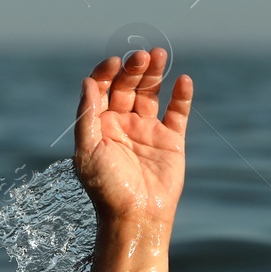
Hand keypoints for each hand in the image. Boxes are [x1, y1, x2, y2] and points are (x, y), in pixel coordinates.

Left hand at [73, 49, 190, 225]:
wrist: (137, 216)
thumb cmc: (107, 188)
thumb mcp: (88, 150)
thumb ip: (87, 115)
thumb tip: (87, 81)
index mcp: (99, 125)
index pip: (103, 89)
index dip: (108, 72)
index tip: (115, 62)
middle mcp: (122, 124)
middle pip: (128, 86)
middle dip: (133, 69)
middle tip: (141, 56)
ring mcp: (147, 130)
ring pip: (151, 93)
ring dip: (155, 73)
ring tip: (159, 55)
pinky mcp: (171, 140)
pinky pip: (178, 112)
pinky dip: (181, 95)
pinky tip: (183, 80)